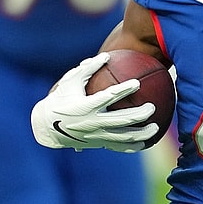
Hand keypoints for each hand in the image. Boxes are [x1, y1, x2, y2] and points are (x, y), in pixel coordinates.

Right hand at [30, 52, 158, 152]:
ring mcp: (96, 136)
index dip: (123, 90)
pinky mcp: (98, 144)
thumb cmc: (60, 99)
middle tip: (152, 107)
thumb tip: (107, 55)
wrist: (46, 127)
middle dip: (139, 115)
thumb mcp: (70, 81)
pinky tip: (147, 143)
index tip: (137, 83)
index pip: (108, 97)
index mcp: (85, 107)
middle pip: (120, 120)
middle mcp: (92, 123)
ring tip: (156, 127)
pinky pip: (118, 148)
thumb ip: (88, 68)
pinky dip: (133, 147)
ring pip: (123, 138)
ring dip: (141, 134)